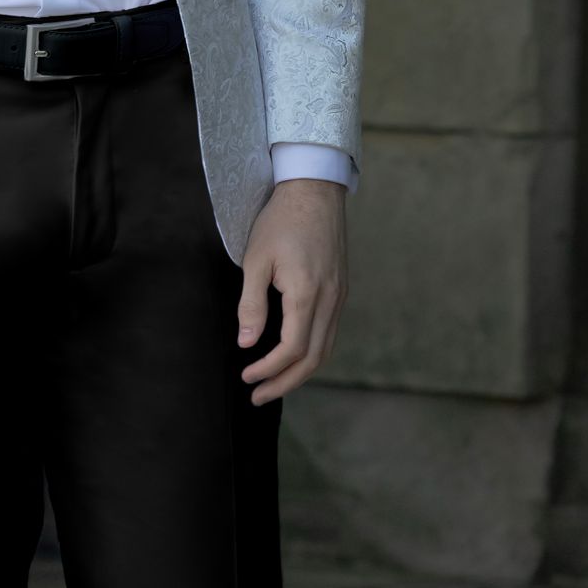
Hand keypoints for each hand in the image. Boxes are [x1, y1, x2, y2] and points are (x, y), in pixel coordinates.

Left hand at [238, 180, 347, 403]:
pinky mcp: (341, 290)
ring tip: (273, 385)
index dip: (269, 370)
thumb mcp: (255, 260)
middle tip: (258, 396)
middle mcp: (330, 300)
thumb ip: (252, 304)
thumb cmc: (280, 221)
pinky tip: (293, 357)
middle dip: (285, 383)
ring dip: (300, 372)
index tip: (246, 378)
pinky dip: (312, 353)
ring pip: (326, 349)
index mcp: (307, 293)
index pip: (292, 348)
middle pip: (313, 358)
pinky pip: (330, 332)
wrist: (314, 190)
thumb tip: (246, 342)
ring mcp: (340, 296)